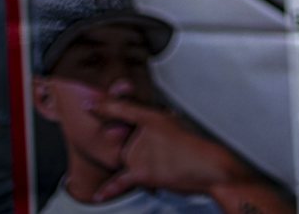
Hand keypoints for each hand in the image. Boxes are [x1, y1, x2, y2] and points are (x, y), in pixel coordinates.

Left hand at [89, 97, 251, 201]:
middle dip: (141, 150)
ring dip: (144, 166)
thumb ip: (165, 120)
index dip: (103, 105)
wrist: (211, 166)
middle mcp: (142, 132)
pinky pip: (119, 181)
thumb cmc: (199, 145)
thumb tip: (161, 117)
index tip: (87, 104)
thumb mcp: (181, 123)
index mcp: (153, 115)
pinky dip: (108, 189)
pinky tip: (97, 196)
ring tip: (169, 164)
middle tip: (167, 151)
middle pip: (126, 143)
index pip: (122, 108)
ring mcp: (139, 152)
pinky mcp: (140, 172)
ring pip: (128, 161)